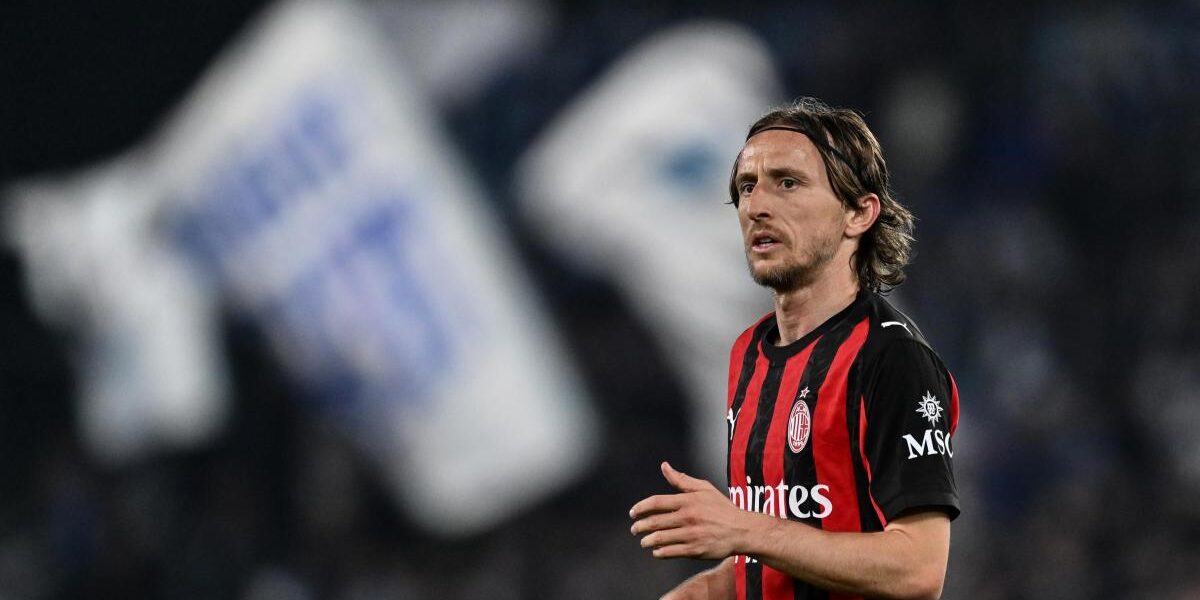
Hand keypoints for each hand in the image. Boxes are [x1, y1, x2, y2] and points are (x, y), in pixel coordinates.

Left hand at [630, 462, 745, 559]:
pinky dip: (660, 552)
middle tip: (634, 529)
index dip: (640, 508)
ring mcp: (691, 534)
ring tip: (644, 542)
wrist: (741, 530)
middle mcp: (687, 517)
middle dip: (640, 527)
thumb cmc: (722, 508)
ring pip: (660, 539)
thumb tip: (664, 466)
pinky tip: (656, 551)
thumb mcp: (704, 488)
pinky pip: (671, 552)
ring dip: (647, 541)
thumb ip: (681, 480)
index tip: (632, 513)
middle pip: (654, 522)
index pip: (656, 502)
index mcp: (687, 501)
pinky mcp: (695, 550)